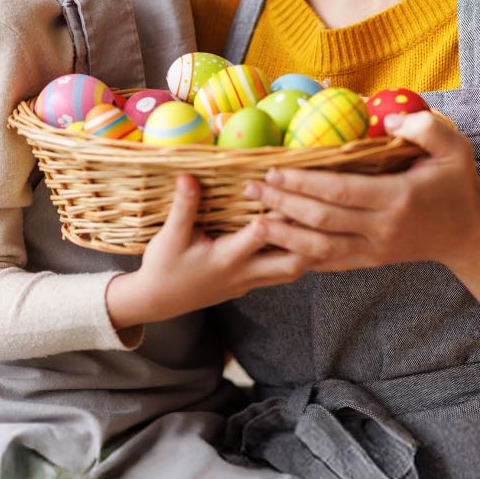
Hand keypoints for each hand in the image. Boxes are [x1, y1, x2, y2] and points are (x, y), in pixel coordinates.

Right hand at [104, 175, 320, 329]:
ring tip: (320, 224)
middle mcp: (244, 273)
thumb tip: (188, 176)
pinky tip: (303, 240)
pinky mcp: (248, 284)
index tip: (288, 191)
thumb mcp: (169, 236)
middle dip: (309, 238)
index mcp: (227, 258)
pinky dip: (296, 257)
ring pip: (292, 271)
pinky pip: (281, 274)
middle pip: (292, 262)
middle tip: (321, 211)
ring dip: (308, 250)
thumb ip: (183, 206)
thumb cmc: (163, 267)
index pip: (261, 236)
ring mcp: (249, 282)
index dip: (276, 213)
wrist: (158, 302)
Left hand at [240, 111, 479, 273]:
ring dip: (285, 235)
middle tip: (251, 189)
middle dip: (283, 204)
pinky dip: (301, 255)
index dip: (304, 183)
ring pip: (321, 248)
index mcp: (398, 198)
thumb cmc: (457, 183)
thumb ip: (424, 128)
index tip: (274, 170)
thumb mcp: (454, 147)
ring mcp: (375, 249)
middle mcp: (382, 228)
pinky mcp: (371, 261)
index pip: (340, 191)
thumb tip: (387, 119)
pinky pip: (330, 262)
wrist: (469, 231)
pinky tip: (277, 245)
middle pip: (322, 220)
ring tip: (255, 220)